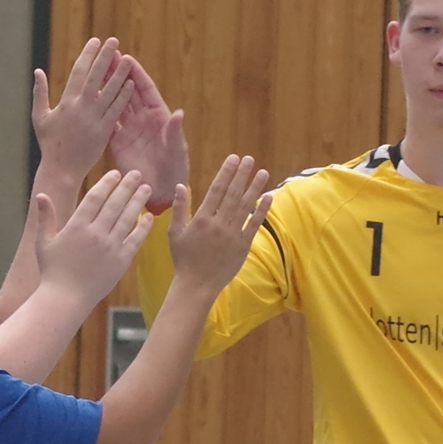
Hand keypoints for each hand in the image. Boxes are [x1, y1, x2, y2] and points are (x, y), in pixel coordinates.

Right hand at [31, 38, 133, 184]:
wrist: (61, 169)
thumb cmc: (49, 143)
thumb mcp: (40, 117)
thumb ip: (40, 93)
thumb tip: (38, 71)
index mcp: (66, 102)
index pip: (79, 72)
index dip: (88, 55)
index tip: (95, 41)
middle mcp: (81, 107)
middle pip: (96, 77)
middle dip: (105, 57)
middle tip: (114, 41)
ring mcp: (94, 119)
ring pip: (110, 92)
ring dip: (119, 74)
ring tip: (128, 58)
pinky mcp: (105, 131)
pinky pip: (116, 110)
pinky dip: (124, 96)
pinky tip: (132, 83)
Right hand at [32, 169, 154, 306]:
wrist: (65, 299)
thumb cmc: (52, 272)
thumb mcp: (43, 243)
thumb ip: (45, 218)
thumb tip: (41, 195)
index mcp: (76, 226)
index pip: (95, 197)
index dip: (107, 183)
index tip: (116, 173)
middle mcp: (95, 233)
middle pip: (115, 204)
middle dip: (127, 186)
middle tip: (137, 174)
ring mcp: (110, 247)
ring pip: (127, 219)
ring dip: (138, 202)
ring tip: (147, 189)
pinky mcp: (121, 261)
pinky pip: (135, 240)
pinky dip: (143, 227)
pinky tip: (149, 217)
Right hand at [107, 57, 189, 212]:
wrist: (162, 191)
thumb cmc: (176, 169)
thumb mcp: (177, 150)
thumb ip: (175, 133)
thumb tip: (179, 113)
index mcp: (159, 116)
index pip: (145, 89)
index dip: (136, 74)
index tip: (126, 58)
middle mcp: (142, 119)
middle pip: (128, 91)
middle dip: (118, 73)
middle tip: (106, 56)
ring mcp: (129, 129)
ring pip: (115, 103)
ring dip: (106, 87)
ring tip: (93, 70)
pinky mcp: (117, 142)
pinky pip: (106, 122)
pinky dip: (98, 110)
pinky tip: (86, 98)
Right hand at [168, 155, 270, 292]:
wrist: (197, 284)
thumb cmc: (184, 258)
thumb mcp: (174, 232)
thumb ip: (180, 208)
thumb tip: (181, 185)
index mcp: (201, 219)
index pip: (216, 190)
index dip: (226, 173)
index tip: (234, 159)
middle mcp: (218, 224)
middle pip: (233, 194)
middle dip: (242, 175)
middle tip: (249, 159)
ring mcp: (232, 235)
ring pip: (245, 207)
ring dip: (255, 188)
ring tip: (262, 172)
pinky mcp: (243, 245)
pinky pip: (254, 225)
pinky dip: (261, 211)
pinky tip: (268, 197)